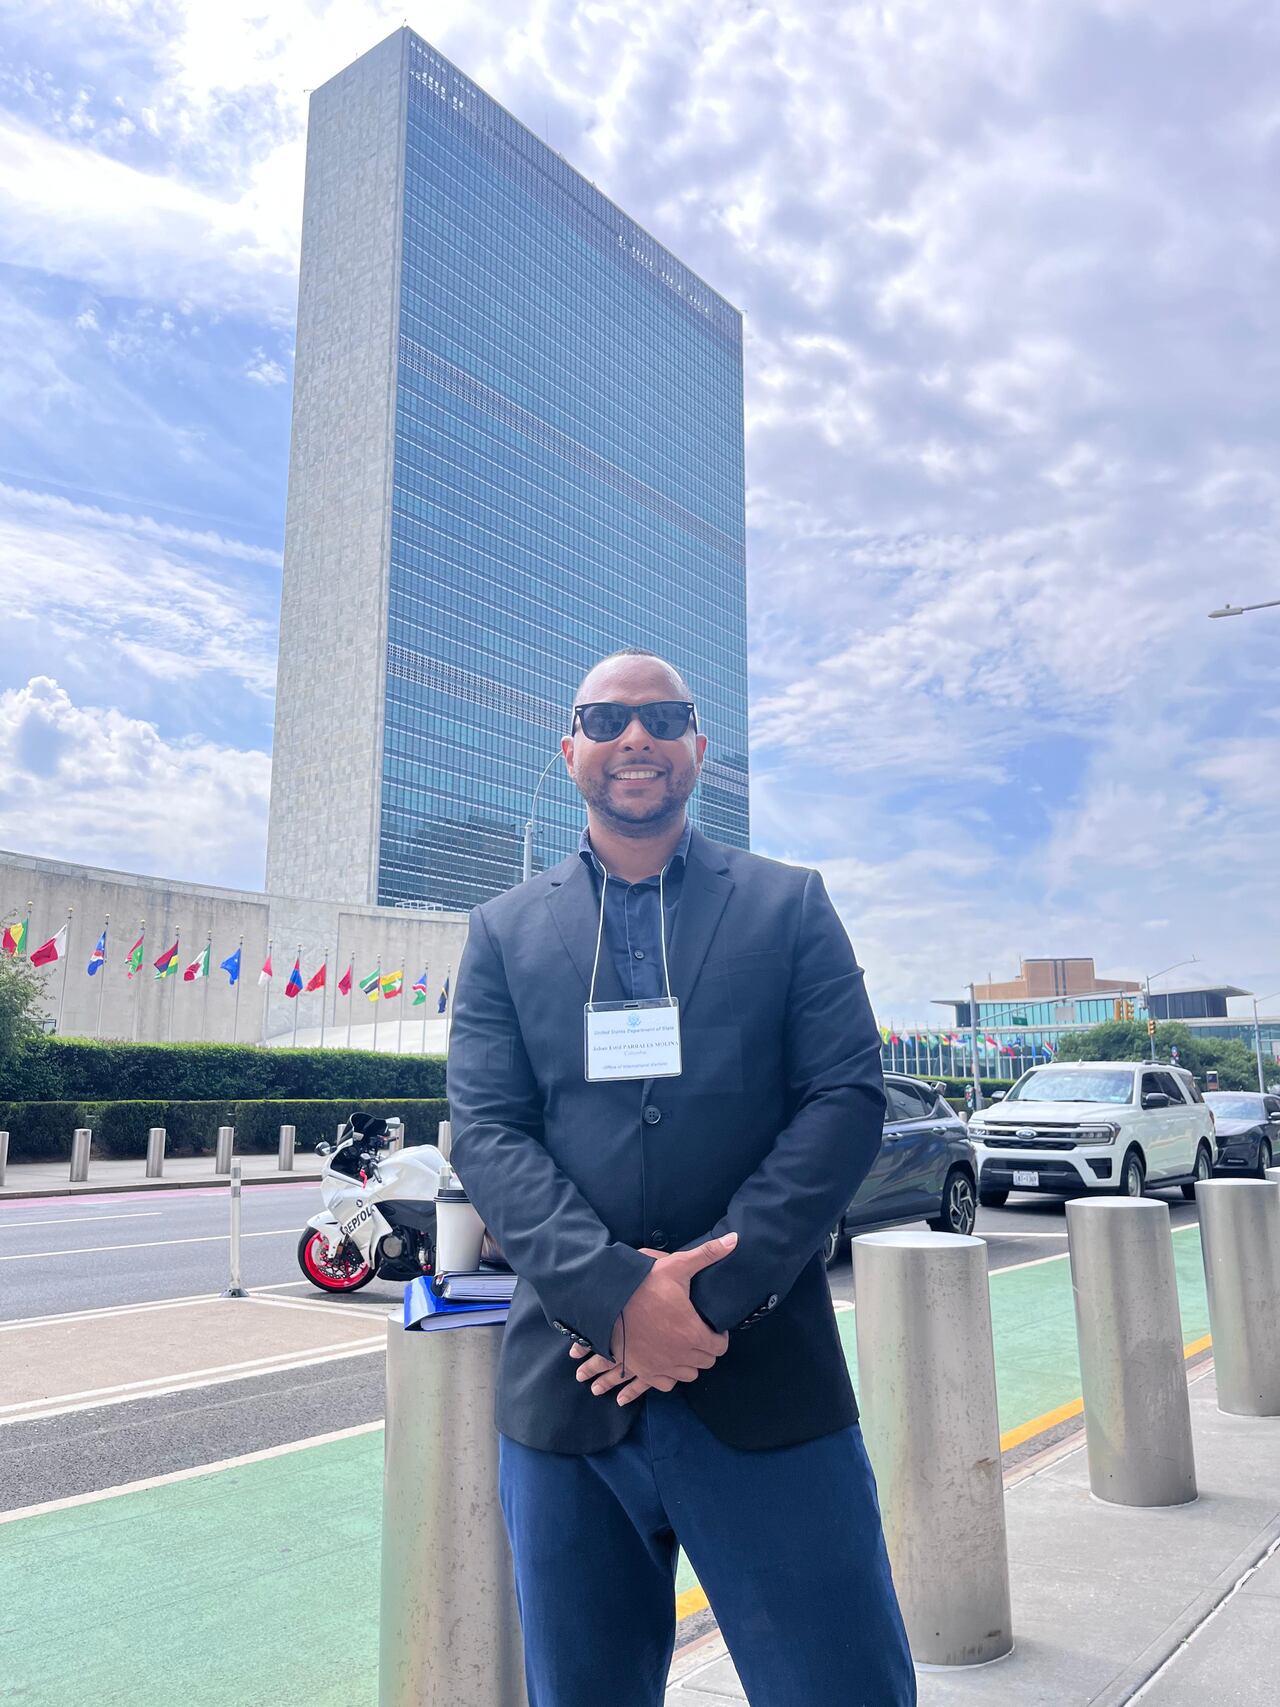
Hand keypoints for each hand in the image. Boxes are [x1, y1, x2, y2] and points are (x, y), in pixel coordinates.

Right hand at [570, 1234, 735, 1404]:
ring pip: (688, 1375)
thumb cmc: (643, 1284)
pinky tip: (666, 1358)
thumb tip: (734, 1240)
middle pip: (706, 1362)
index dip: (718, 1336)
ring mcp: (661, 1366)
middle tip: (697, 1332)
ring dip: (689, 1362)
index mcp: (692, 1333)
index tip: (711, 1326)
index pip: (720, 1347)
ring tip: (682, 1344)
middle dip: (705, 1348)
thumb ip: (708, 1255)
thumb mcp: (676, 1266)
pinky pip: (666, 1384)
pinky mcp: (644, 1371)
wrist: (606, 1301)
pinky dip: (669, 1374)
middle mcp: (680, 1355)